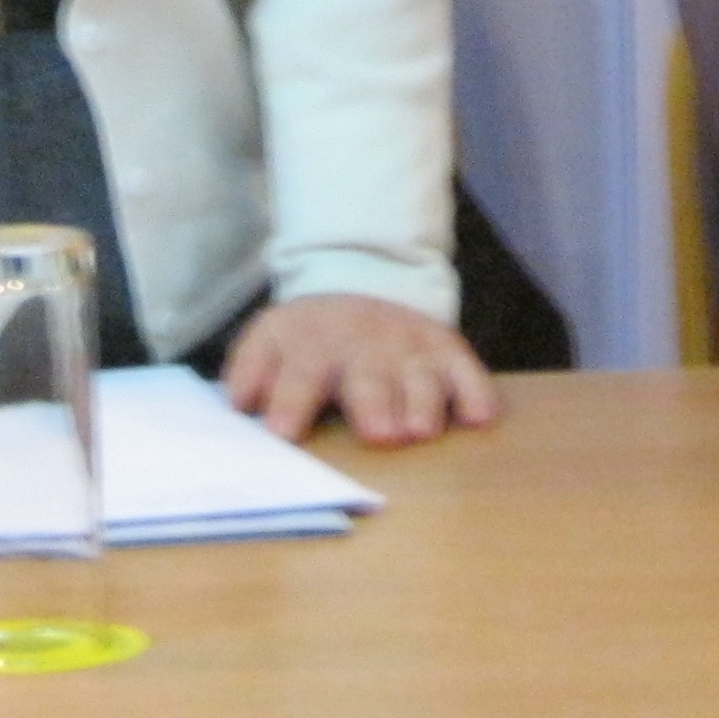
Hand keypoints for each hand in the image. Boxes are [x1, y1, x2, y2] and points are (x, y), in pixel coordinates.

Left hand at [221, 294, 497, 448]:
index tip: (281, 431)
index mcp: (314, 343)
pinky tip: (480, 416)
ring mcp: (410, 346)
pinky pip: (467, 369)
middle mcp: (366, 344)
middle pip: (368, 375)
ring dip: (422, 401)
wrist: (365, 282)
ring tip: (421, 430)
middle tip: (378, 434)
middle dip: (374, 403)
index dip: (290, 399)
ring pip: (420, 374)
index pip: (300, 371)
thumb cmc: (312, 334)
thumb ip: (250, 368)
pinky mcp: (447, 349)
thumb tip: (238, 401)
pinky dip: (475, 390)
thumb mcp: (271, 337)